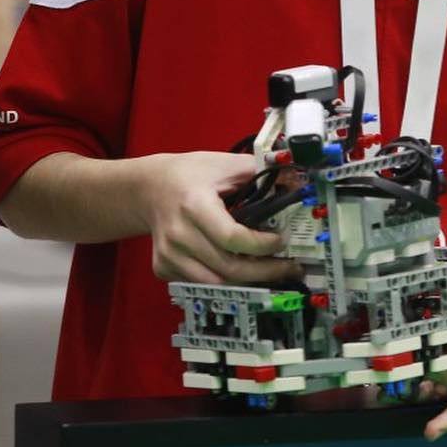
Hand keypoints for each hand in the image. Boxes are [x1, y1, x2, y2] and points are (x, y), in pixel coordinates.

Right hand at [135, 151, 300, 285]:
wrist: (150, 188)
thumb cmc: (192, 174)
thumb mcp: (226, 165)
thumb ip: (260, 172)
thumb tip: (296, 180)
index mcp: (194, 205)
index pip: (231, 237)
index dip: (260, 244)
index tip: (281, 240)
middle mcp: (178, 235)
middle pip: (226, 267)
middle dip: (264, 271)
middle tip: (289, 267)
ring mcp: (168, 255)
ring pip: (215, 282)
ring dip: (247, 281)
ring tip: (272, 271)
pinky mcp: (163, 268)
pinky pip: (200, 282)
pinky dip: (224, 279)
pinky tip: (242, 268)